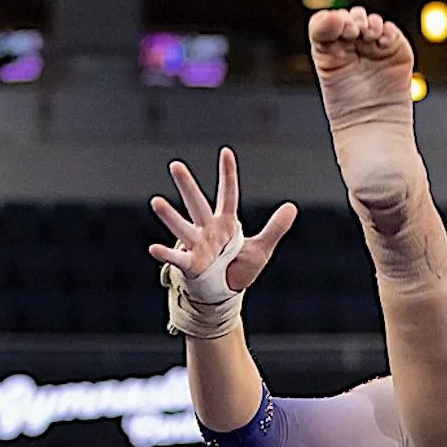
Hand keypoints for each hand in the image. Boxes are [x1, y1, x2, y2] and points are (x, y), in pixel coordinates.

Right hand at [149, 146, 295, 293]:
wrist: (223, 294)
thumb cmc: (237, 268)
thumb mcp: (261, 249)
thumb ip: (275, 228)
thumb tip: (292, 206)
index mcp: (225, 223)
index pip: (227, 195)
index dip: (228, 175)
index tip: (226, 152)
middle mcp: (208, 230)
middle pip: (197, 205)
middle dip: (187, 186)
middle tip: (175, 165)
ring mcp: (197, 246)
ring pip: (183, 228)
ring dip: (170, 217)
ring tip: (156, 202)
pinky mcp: (190, 265)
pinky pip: (177, 259)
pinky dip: (166, 254)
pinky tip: (154, 249)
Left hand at [307, 6, 414, 124]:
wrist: (372, 126)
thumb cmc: (345, 105)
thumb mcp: (323, 62)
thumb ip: (321, 32)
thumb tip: (331, 13)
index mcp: (332, 49)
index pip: (330, 21)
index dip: (334, 19)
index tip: (340, 28)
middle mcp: (354, 46)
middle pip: (353, 17)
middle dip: (353, 19)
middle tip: (354, 31)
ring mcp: (375, 49)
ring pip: (373, 22)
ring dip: (370, 23)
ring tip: (368, 34)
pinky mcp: (396, 53)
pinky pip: (392, 33)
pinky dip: (388, 31)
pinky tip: (381, 39)